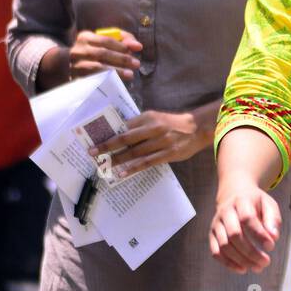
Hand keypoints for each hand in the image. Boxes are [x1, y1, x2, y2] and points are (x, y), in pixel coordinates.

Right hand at [68, 29, 141, 81]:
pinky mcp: (76, 78)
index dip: (123, 44)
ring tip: (130, 74)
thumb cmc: (96, 55)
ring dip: (117, 70)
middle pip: (103, 53)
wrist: (76, 71)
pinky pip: (94, 78)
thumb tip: (137, 46)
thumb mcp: (107, 44)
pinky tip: (117, 80)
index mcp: (85, 37)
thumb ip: (123, 41)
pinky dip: (107, 78)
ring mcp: (75, 65)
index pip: (106, 39)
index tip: (139, 48)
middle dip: (122, 58)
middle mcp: (78, 50)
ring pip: (99, 67)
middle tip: (136, 63)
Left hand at [89, 108, 209, 178]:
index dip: (109, 133)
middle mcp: (153, 128)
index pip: (124, 125)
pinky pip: (147, 162)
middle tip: (92, 152)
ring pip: (134, 152)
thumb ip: (140, 125)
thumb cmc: (174, 123)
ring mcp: (161, 142)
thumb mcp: (156, 118)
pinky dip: (133, 168)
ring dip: (117, 159)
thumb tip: (119, 133)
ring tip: (104, 165)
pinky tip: (122, 173)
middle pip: (126, 139)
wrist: (198, 127)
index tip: (95, 138)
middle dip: (107, 146)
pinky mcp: (168, 154)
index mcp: (148, 117)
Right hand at [209, 172, 281, 273]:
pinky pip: (215, 251)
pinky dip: (228, 263)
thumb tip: (273, 237)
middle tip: (265, 262)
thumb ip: (273, 219)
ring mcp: (216, 224)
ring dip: (241, 260)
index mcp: (241, 201)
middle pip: (234, 235)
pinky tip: (242, 269)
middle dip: (250, 252)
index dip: (259, 234)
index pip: (248, 219)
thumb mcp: (268, 204)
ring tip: (257, 267)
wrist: (234, 194)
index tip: (271, 246)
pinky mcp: (212, 234)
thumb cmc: (255, 202)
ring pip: (224, 245)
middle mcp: (225, 212)